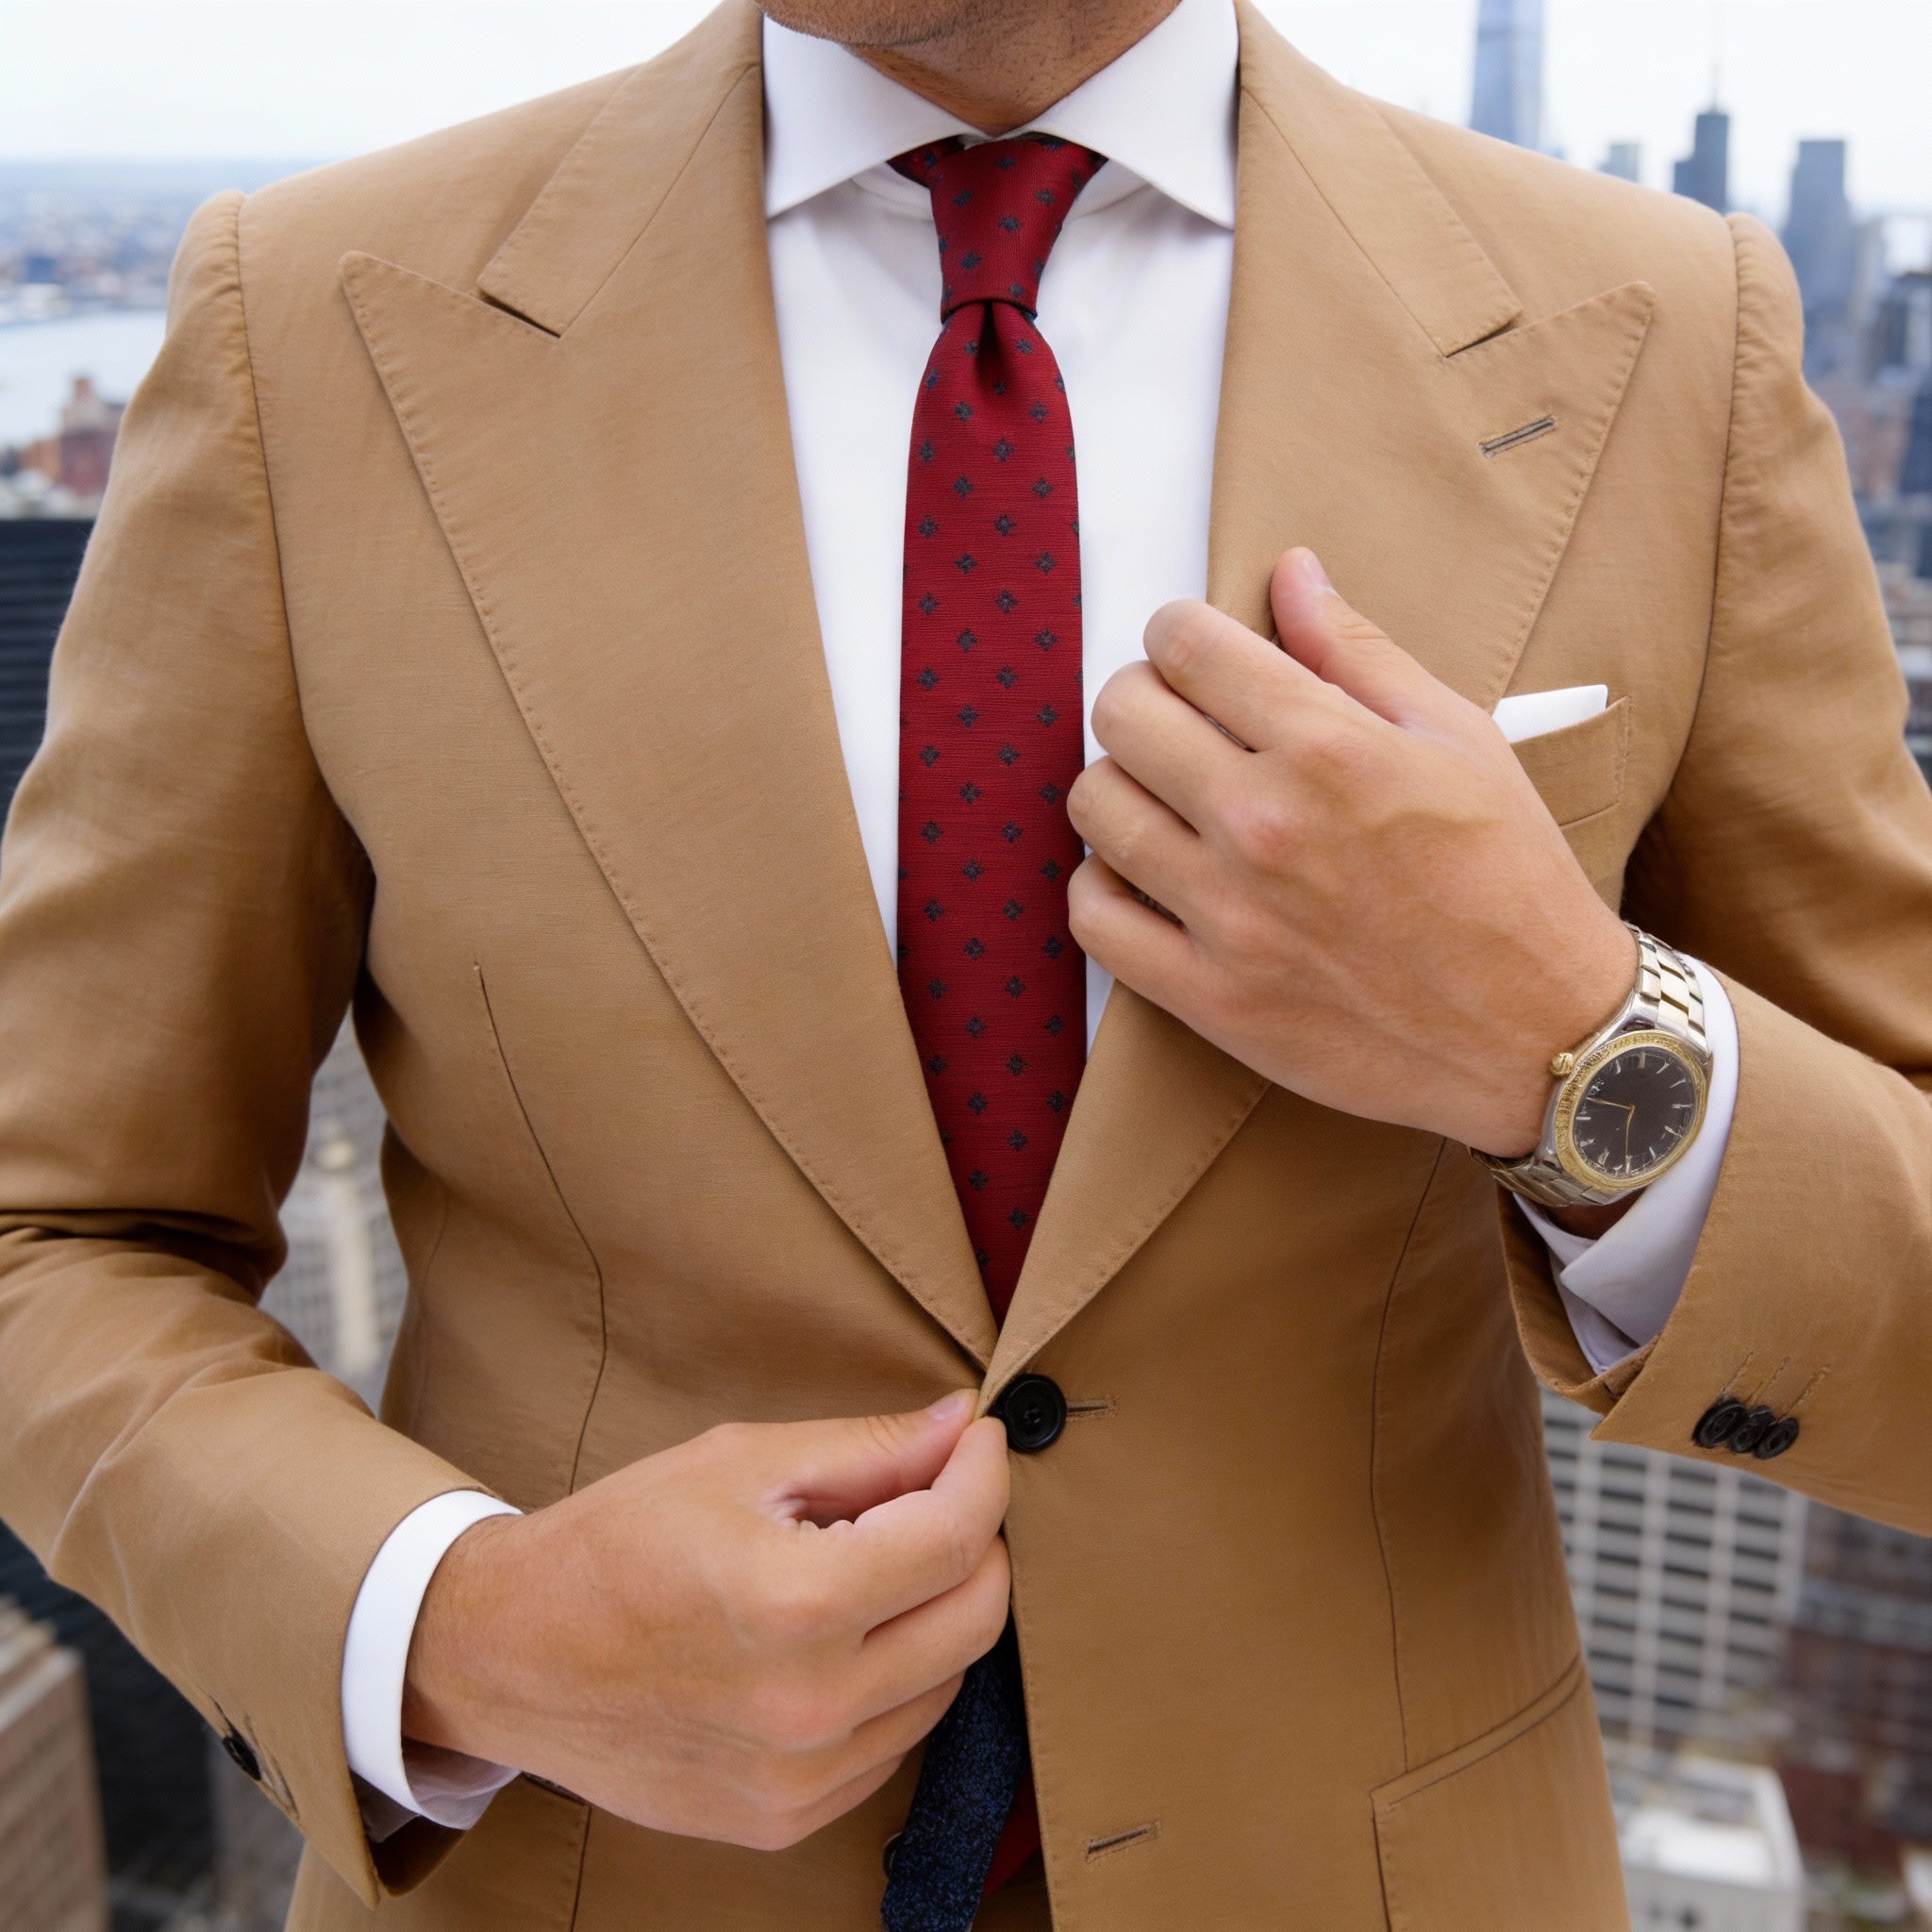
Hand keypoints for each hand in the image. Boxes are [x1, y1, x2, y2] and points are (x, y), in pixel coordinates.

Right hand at [402, 1393, 1010, 1850]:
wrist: (511, 1656)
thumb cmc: (617, 1543)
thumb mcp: (739, 1462)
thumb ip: (868, 1449)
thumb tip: (962, 1426)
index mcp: (794, 1603)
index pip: (954, 1537)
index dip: (984, 1474)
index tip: (979, 1440)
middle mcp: (809, 1706)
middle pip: (975, 1618)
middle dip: (978, 1541)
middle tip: (941, 1493)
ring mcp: (800, 1778)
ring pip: (946, 1683)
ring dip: (938, 1612)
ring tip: (875, 1563)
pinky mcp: (785, 1819)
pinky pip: (895, 1741)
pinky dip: (897, 1679)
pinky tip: (844, 1635)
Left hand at [1066, 547, 1634, 1158]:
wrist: (1540, 1034)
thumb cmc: (1509, 880)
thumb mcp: (1458, 739)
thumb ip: (1359, 652)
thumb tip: (1291, 572)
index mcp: (1328, 749)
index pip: (1185, 645)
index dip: (1178, 632)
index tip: (1195, 653)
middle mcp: (1265, 825)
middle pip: (1122, 714)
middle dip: (1143, 697)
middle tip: (1178, 721)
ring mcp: (1229, 916)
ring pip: (1095, 807)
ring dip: (1119, 786)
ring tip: (1164, 798)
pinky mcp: (1210, 996)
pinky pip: (1093, 918)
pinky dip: (1103, 886)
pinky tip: (1146, 875)